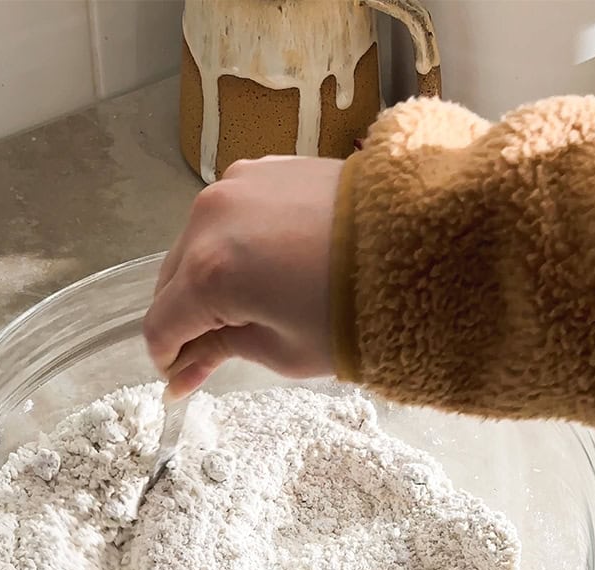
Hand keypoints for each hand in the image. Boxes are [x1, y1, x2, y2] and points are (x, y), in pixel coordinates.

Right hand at [143, 156, 341, 398]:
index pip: (160, 325)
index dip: (169, 358)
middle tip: (219, 345)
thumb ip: (218, 353)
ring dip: (207, 276)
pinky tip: (268, 262)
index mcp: (210, 273)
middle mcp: (209, 220)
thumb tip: (180, 373)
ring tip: (252, 299)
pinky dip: (233, 242)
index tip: (186, 376)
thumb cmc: (363, 309)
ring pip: (194, 245)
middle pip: (170, 282)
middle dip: (187, 317)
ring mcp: (234, 186)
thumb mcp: (283, 350)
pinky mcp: (263, 168)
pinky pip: (227, 215)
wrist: (433, 243)